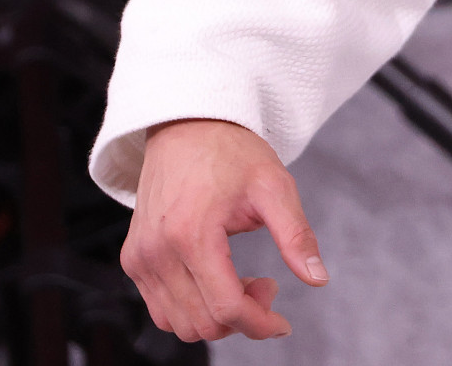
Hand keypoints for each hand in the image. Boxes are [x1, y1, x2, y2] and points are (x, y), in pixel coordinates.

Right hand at [120, 118, 328, 341]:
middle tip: (268, 284)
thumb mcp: (274, 186)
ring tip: (244, 281)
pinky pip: (161, 310)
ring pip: (178, 324)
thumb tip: (318, 279)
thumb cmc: (232, 152)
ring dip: (217, 317)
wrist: (187, 126)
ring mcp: (139, 258)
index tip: (283, 322)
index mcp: (191, 234)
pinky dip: (193, 309)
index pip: (225, 308)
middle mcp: (156, 252)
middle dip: (243, 318)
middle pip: (202, 323)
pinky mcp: (132, 259)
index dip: (260, 324)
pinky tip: (219, 280)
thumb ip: (296, 236)